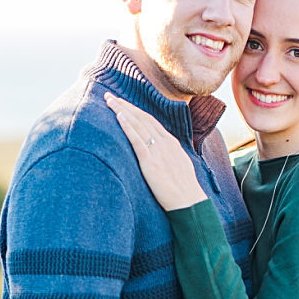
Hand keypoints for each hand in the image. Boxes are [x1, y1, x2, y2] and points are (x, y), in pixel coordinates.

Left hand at [106, 93, 207, 210]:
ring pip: (138, 125)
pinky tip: (119, 116)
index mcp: (172, 143)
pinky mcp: (151, 162)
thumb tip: (157, 154)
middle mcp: (166, 143)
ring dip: (122, 110)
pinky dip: (127, 127)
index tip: (123, 103)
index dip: (135, 110)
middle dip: (125, 105)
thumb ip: (167, 156)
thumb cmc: (184, 190)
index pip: (151, 121)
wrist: (190, 203)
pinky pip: (137, 141)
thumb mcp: (179, 166)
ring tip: (108, 100)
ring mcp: (159, 152)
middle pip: (142, 118)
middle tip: (109, 95)